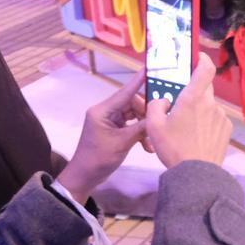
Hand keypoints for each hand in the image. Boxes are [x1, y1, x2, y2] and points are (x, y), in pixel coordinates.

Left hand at [57, 70, 149, 202]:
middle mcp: (106, 112)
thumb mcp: (123, 143)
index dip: (138, 80)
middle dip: (147, 114)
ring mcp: (110, 120)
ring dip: (145, 127)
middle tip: (159, 124)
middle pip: (133, 104)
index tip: (149, 68)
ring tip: (152, 142)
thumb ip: (142, 128)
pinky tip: (147, 147)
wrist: (85, 177)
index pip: (125, 92)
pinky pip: (131, 125)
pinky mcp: (113, 129)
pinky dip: (140, 134)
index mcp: (103, 111)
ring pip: (134, 115)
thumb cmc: (99, 158)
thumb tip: (159, 116)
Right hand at [145, 53, 231, 167]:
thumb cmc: (173, 147)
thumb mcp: (153, 126)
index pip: (205, 69)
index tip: (197, 56)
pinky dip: (207, 122)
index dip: (203, 59)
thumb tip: (163, 100)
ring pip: (209, 105)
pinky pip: (215, 119)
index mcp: (193, 98)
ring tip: (187, 127)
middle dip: (193, 91)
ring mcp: (221, 116)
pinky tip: (197, 137)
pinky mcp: (227, 129)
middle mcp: (211, 103)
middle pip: (204, 88)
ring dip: (200, 110)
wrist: (196, 173)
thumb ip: (156, 105)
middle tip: (180, 102)